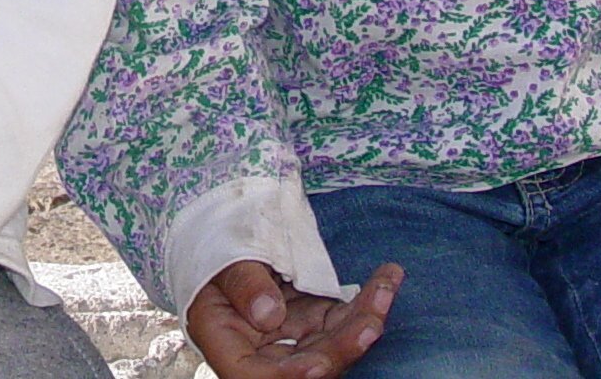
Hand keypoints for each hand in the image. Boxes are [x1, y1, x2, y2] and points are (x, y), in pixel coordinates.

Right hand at [186, 259, 401, 378]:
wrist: (227, 236)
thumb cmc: (214, 247)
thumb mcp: (221, 259)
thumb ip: (242, 284)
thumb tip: (269, 315)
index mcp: (227, 344)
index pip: (255, 376)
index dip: (290, 376)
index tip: (319, 363)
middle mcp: (263, 352)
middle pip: (306, 364)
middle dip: (343, 345)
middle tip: (371, 322)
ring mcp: (292, 338)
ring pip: (332, 343)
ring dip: (362, 320)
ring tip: (385, 286)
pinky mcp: (314, 320)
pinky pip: (342, 319)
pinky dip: (365, 302)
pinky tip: (386, 278)